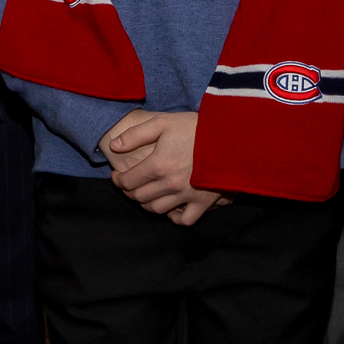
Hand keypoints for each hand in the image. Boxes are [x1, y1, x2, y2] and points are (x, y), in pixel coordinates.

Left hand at [102, 111, 224, 224]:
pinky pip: (184, 220)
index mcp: (158, 165)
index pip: (127, 181)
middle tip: (129, 184)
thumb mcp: (162, 122)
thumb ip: (135, 135)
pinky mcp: (203, 202)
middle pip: (139, 197)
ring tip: (146, 194)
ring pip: (156, 209)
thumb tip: (114, 147)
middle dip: (129, 191)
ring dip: (146, 204)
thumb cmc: (195, 127)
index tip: (117, 176)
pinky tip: (171, 207)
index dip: (118, 180)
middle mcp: (170, 184)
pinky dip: (174, 217)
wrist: (229, 136)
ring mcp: (186, 196)